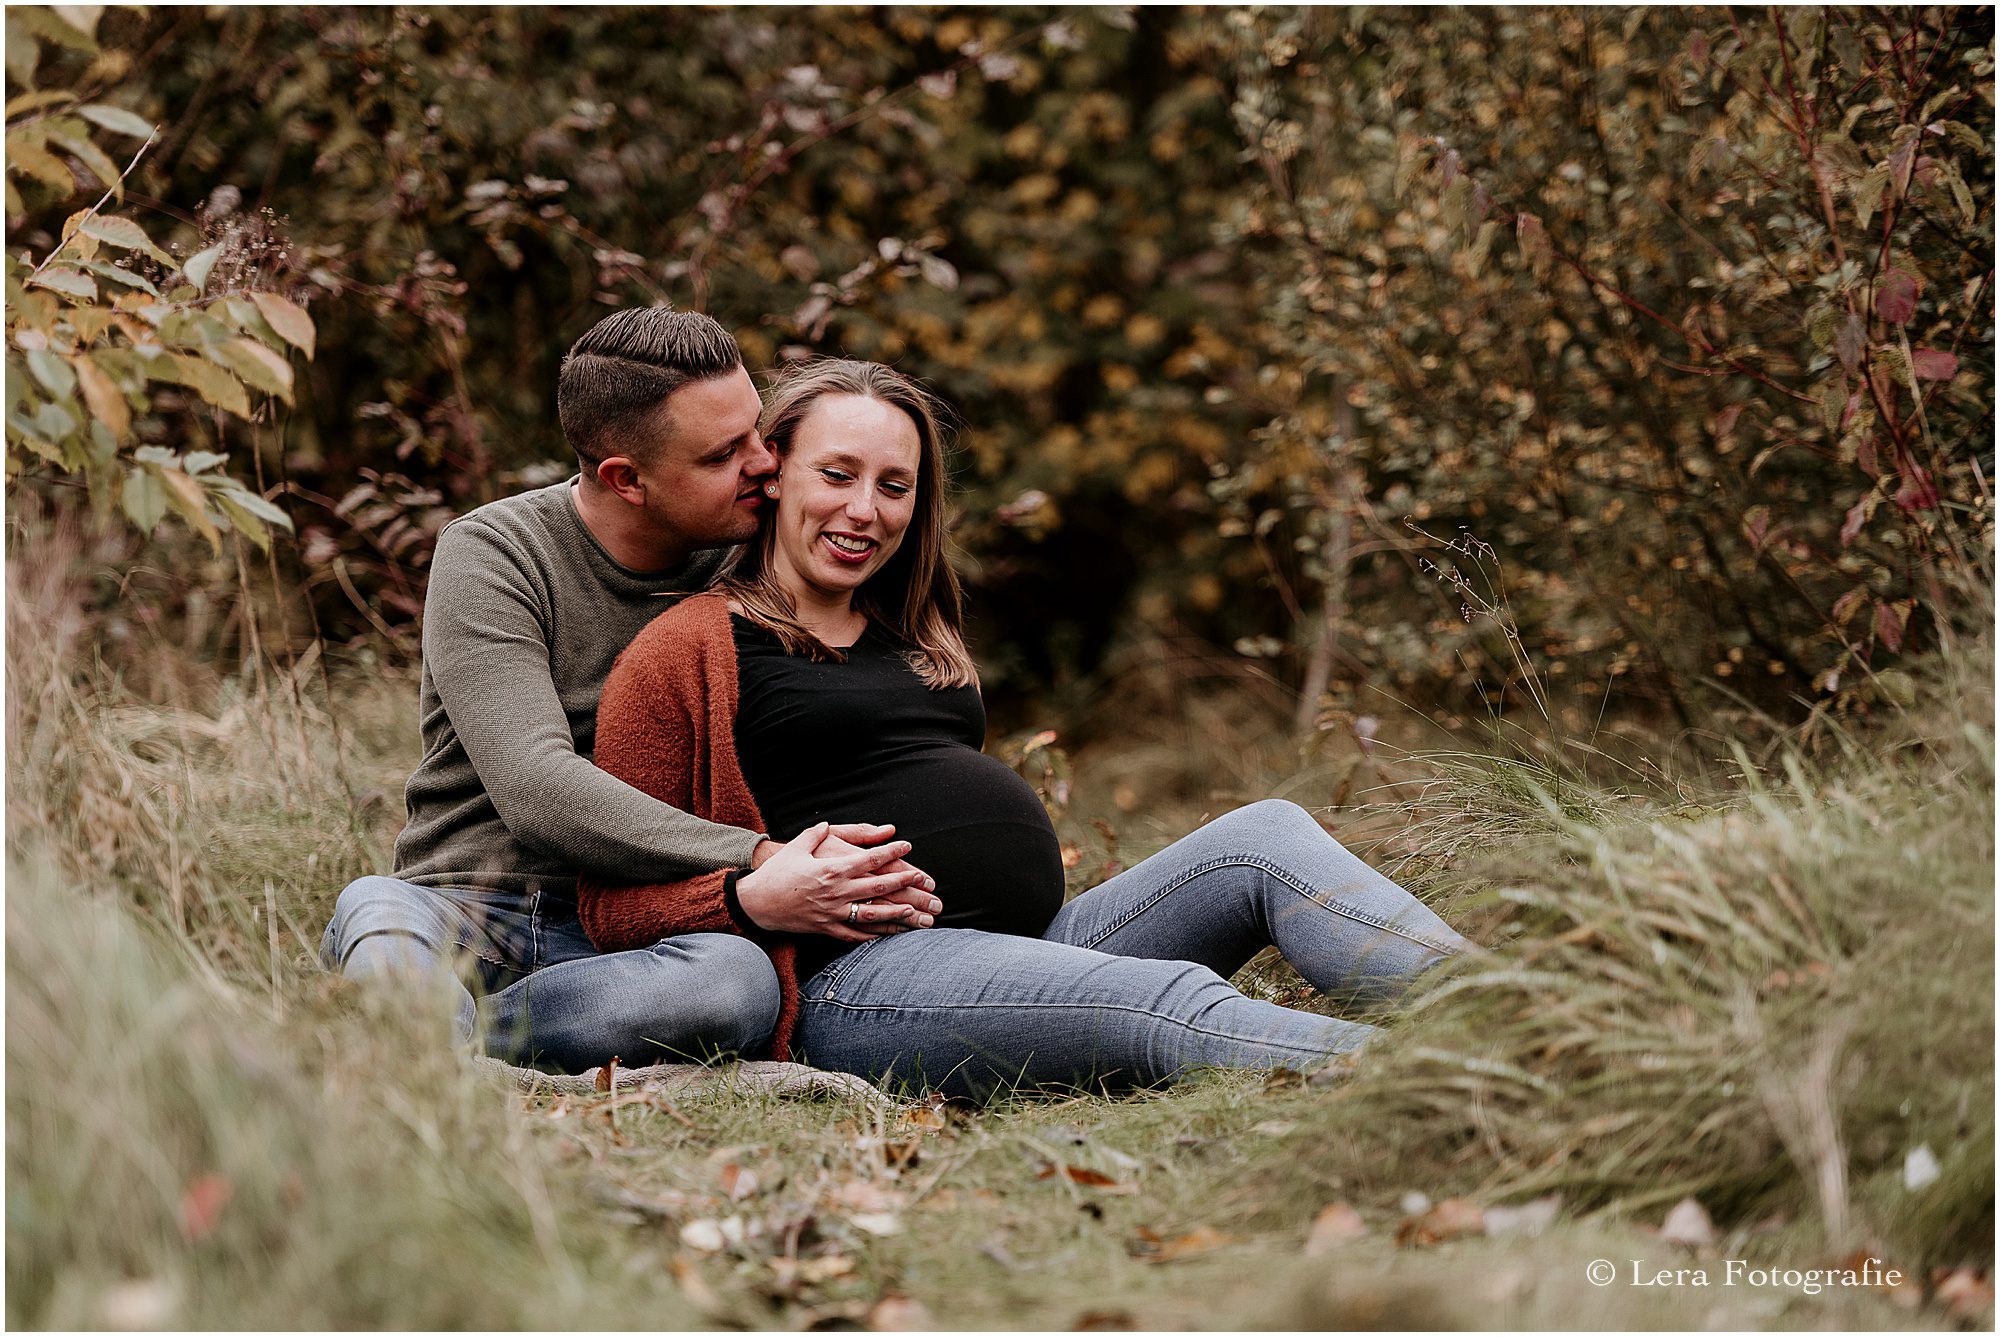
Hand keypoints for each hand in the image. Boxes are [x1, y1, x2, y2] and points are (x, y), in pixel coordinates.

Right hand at [736, 823, 943, 942]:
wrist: (756, 903)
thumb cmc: (777, 872)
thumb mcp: (797, 846)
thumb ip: (816, 833)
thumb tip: (828, 823)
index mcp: (831, 868)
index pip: (869, 858)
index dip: (891, 852)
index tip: (907, 846)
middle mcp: (836, 891)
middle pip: (878, 887)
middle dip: (905, 884)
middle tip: (925, 882)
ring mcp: (833, 913)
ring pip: (873, 915)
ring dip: (898, 914)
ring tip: (918, 914)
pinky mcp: (827, 929)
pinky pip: (856, 935)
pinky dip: (875, 935)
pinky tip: (891, 934)